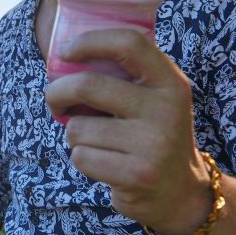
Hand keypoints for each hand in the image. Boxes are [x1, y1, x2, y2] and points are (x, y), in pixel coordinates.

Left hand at [44, 29, 211, 234]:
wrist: (180, 193)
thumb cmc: (150, 137)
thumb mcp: (155, 100)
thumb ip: (126, 77)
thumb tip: (64, 60)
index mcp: (170, 83)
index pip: (129, 43)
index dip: (90, 41)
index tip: (65, 52)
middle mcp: (166, 109)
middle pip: (88, 85)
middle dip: (57, 92)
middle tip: (55, 101)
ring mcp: (154, 144)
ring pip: (78, 127)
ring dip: (74, 135)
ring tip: (96, 143)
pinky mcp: (137, 175)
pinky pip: (81, 157)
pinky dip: (81, 159)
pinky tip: (103, 164)